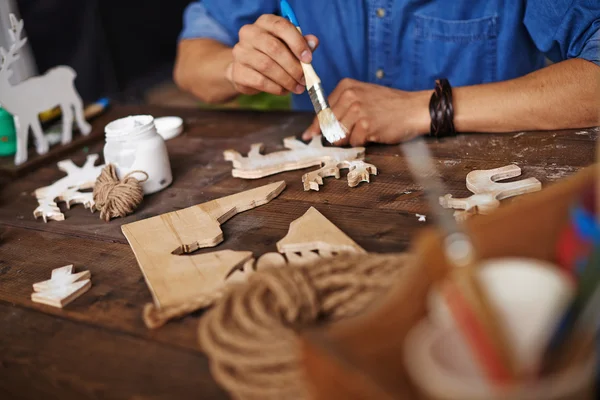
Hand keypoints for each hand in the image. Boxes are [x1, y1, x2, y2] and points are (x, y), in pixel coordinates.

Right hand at [226, 14, 318, 95]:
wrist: (247, 70)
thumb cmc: (272, 55)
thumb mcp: (289, 46)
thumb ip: (302, 44)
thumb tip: (314, 42)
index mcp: (265, 22)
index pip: (282, 27)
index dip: (297, 43)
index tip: (308, 59)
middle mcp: (249, 33)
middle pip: (274, 48)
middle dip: (293, 66)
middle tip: (304, 79)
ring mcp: (240, 52)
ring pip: (266, 65)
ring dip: (286, 79)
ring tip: (297, 87)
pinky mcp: (237, 71)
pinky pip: (259, 81)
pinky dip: (275, 88)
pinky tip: (284, 90)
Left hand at [302, 79, 429, 145]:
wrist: (414, 109)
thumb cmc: (388, 106)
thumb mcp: (362, 97)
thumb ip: (339, 110)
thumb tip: (312, 131)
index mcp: (345, 86)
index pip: (321, 112)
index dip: (317, 127)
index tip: (310, 135)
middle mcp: (349, 95)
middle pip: (328, 126)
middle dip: (338, 134)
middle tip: (355, 131)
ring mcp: (357, 110)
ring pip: (339, 136)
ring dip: (351, 139)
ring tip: (366, 129)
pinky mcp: (366, 125)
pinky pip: (354, 142)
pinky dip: (363, 142)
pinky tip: (374, 133)